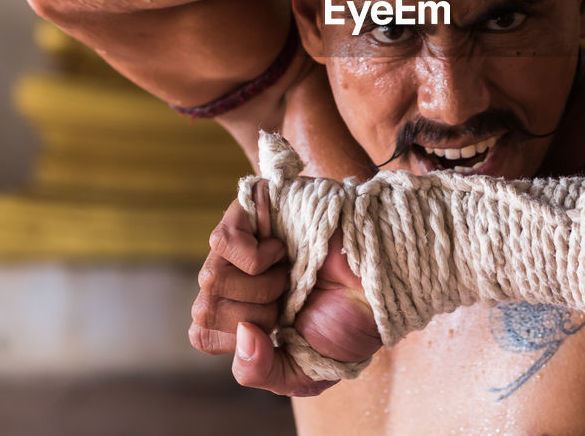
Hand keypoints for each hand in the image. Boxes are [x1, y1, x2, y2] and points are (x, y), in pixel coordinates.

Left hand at [189, 188, 380, 396]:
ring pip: (211, 279)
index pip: (201, 334)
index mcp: (242, 313)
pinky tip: (280, 252)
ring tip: (290, 275)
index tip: (282, 329)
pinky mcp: (250, 212)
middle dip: (256, 314)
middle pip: (204, 309)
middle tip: (290, 299)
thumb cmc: (350, 322)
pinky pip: (221, 242)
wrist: (383, 281)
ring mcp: (240, 244)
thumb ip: (259, 372)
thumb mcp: (301, 372)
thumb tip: (244, 336)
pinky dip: (255, 259)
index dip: (241, 340)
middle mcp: (235, 278)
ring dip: (262, 286)